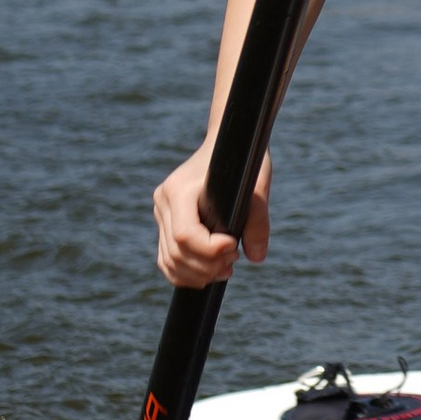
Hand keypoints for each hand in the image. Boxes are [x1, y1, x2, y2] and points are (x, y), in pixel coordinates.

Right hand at [154, 142, 269, 287]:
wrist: (228, 145)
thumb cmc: (244, 161)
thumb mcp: (257, 187)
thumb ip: (258, 222)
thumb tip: (256, 258)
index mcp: (179, 190)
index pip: (185, 235)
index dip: (210, 250)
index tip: (234, 245)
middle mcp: (164, 202)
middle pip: (177, 252)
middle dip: (208, 266)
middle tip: (235, 260)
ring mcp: (162, 213)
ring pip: (170, 260)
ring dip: (198, 274)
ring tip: (226, 268)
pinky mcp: (166, 224)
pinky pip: (167, 259)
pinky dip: (185, 274)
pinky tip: (209, 274)